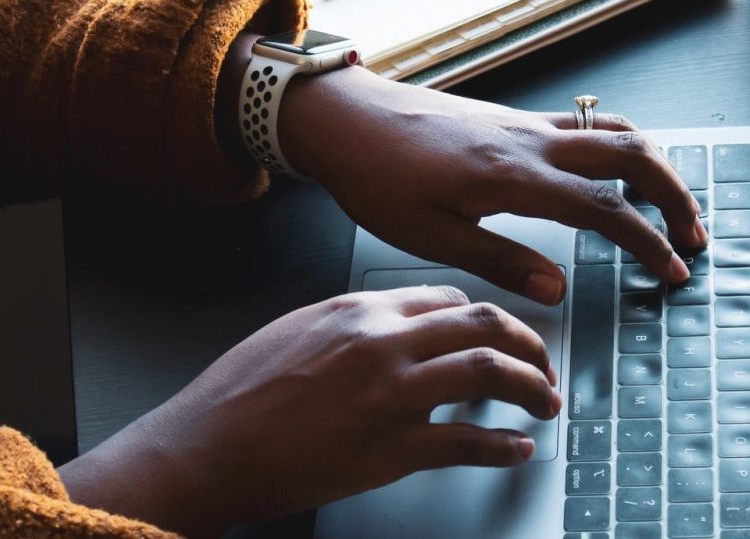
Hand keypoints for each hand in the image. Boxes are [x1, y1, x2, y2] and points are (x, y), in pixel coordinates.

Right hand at [59, 286, 559, 534]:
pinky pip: (467, 442)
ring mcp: (390, 395)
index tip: (501, 336)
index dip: (487, 318)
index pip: (449, 299)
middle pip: (484, 324)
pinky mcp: (390, 449)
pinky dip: (502, 447)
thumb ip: (354, 323)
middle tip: (543, 365)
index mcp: (360, 309)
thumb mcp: (297, 329)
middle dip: (529, 344)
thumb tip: (397, 327)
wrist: (205, 447)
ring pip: (490, 372)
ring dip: (532, 387)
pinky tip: (515, 450)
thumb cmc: (239, 393)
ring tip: (544, 403)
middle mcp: (383, 342)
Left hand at [278, 66, 707, 303]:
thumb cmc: (376, 177)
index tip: (672, 271)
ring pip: (614, 130)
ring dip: (654, 165)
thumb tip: (559, 290)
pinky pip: (587, 124)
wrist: (346, 118)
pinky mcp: (514, 118)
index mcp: (514, 176)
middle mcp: (531, 141)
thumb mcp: (429, 236)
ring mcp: (526, 123)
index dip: (647, 241)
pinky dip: (620, 147)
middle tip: (693, 236)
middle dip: (675, 194)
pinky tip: (617, 173)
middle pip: (632, 153)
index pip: (605, 208)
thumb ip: (500, 262)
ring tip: (670, 205)